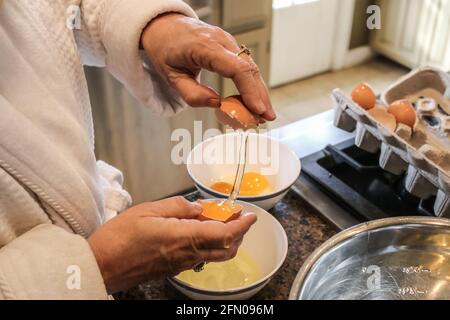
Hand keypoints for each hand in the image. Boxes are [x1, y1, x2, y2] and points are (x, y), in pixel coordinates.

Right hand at [87, 197, 256, 292]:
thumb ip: (178, 207)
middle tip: (238, 218)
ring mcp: (181, 265)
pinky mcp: (173, 270)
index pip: (224, 234)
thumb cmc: (120, 237)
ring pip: (214, 255)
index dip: (242, 225)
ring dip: (224, 240)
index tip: (251, 216)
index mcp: (184, 237)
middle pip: (226, 250)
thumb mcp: (149, 210)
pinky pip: (199, 259)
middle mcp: (187, 255)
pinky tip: (198, 233)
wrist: (102, 265)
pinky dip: (208, 246)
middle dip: (238, 234)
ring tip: (219, 222)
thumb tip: (198, 208)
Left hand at [141, 13, 275, 120]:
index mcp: (205, 46)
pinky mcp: (230, 46)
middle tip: (267, 118)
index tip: (257, 109)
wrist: (163, 26)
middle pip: (249, 68)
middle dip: (261, 95)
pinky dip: (252, 83)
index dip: (250, 90)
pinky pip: (245, 65)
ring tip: (264, 113)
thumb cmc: (165, 49)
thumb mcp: (171, 76)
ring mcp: (227, 41)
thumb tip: (217, 104)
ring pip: (251, 66)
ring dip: (259, 91)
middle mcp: (220, 40)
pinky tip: (255, 100)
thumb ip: (192, 93)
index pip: (236, 68)